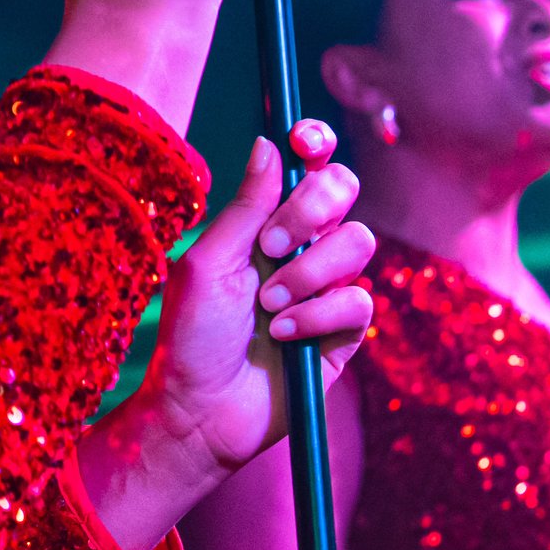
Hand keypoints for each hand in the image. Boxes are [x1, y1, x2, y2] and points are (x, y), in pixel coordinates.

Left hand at [79, 122, 374, 537]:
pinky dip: (317, 315)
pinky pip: (359, 301)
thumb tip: (269, 142)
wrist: (200, 409)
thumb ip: (244, 205)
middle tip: (271, 244)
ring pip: (358, 242)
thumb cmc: (191, 335)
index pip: (307, 166)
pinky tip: (284, 334)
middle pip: (344, 190)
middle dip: (312, 209)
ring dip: (310, 270)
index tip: (305, 140)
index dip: (315, 143)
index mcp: (265, 222)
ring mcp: (327, 287)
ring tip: (269, 303)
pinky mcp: (345, 332)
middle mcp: (303, 246)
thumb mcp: (207, 263)